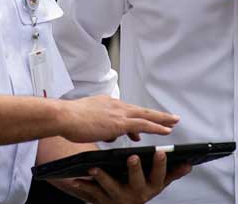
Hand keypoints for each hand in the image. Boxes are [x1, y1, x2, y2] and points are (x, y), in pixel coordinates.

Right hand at [58, 96, 178, 143]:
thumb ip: (102, 126)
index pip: (128, 110)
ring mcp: (118, 113)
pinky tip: (166, 131)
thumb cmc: (71, 120)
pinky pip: (143, 124)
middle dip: (157, 115)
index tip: (149, 120)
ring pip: (146, 116)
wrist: (64, 116)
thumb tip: (111, 134)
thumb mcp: (89, 121)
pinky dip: (156, 127)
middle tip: (171, 117)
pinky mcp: (119, 122)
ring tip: (174, 122)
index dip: (140, 116)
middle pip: (141, 110)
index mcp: (108, 104)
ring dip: (161, 119)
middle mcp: (115, 106)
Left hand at [65, 152, 191, 202]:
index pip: (159, 176)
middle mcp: (136, 195)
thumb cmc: (141, 187)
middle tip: (133, 157)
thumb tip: (189, 163)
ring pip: (110, 189)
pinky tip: (74, 179)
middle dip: (135, 170)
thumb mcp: (157, 182)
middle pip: (136, 182)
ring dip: (103, 178)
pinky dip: (82, 187)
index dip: (161, 165)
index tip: (161, 152)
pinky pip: (90, 194)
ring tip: (95, 167)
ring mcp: (118, 199)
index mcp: (151, 188)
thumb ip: (172, 173)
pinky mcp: (101, 201)